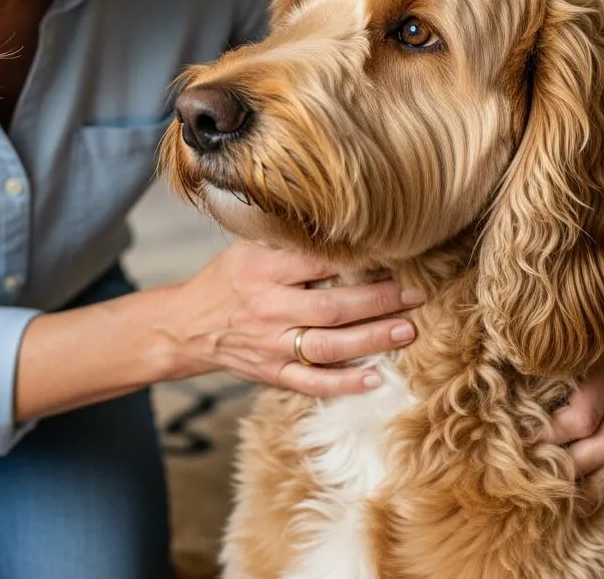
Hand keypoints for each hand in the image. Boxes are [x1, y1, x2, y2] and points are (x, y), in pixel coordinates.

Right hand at [165, 239, 422, 396]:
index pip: (317, 263)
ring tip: (407, 329)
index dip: (358, 260)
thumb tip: (336, 220)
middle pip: (332, 307)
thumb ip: (286, 240)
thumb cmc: (226, 279)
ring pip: (329, 346)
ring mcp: (271, 345)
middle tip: (415, 293)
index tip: (392, 255)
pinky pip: (312, 383)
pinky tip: (375, 379)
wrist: (188, 325)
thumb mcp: (246, 248)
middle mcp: (269, 307)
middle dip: (379, 301)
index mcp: (263, 269)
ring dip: (372, 340)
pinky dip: (344, 384)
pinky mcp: (272, 373)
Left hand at [545, 288, 603, 506]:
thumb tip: (499, 358)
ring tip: (580, 498)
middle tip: (546, 480)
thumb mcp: (564, 316)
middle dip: (576, 466)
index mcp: (601, 363)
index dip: (553, 436)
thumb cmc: (588, 293)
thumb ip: (540, 341)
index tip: (525, 443)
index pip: (580, 418)